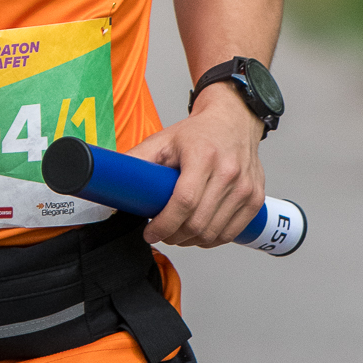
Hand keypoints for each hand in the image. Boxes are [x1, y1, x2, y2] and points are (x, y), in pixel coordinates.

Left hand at [130, 81, 265, 248]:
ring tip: (177, 233)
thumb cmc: (198, 132)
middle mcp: (229, 172)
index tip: (150, 232)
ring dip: (191, 241)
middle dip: (174, 236)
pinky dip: (212, 239)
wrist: (234, 120)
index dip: (164, 224)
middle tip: (160, 233)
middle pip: (198, 223)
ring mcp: (246, 188)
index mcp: (204, 156)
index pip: (184, 202)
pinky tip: (198, 232)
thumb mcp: (163, 140)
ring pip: (214, 233)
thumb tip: (107, 182)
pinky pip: (231, 233)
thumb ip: (136, 160)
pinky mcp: (255, 199)